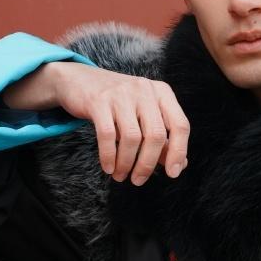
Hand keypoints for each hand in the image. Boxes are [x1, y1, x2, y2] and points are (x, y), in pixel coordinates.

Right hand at [5, 62, 189, 185]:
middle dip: (147, 164)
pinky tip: (108, 168)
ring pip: (131, 137)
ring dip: (126, 163)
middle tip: (138, 180)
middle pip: (156, 135)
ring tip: (121, 176)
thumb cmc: (118, 102)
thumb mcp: (144, 114)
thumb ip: (163, 138)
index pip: (180, 125)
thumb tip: (180, 165)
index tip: (172, 173)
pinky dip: (109, 156)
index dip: (179, 152)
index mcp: (162, 93)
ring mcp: (122, 94)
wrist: (79, 80)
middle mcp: (145, 90)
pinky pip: (107, 135)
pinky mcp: (99, 101)